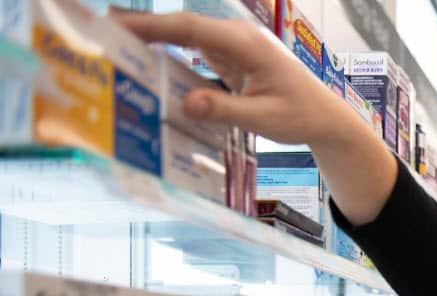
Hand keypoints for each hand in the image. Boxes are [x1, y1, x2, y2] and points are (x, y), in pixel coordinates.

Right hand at [113, 10, 354, 147]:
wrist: (324, 117)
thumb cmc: (300, 116)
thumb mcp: (265, 119)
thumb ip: (225, 110)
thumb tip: (187, 104)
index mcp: (245, 45)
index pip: (190, 28)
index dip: (153, 26)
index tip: (118, 25)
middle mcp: (237, 39)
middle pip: (182, 28)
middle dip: (143, 28)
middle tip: (101, 32)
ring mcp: (233, 47)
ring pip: (185, 38)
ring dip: (153, 40)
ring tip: (114, 46)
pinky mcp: (231, 59)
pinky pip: (194, 53)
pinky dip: (170, 56)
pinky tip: (147, 63)